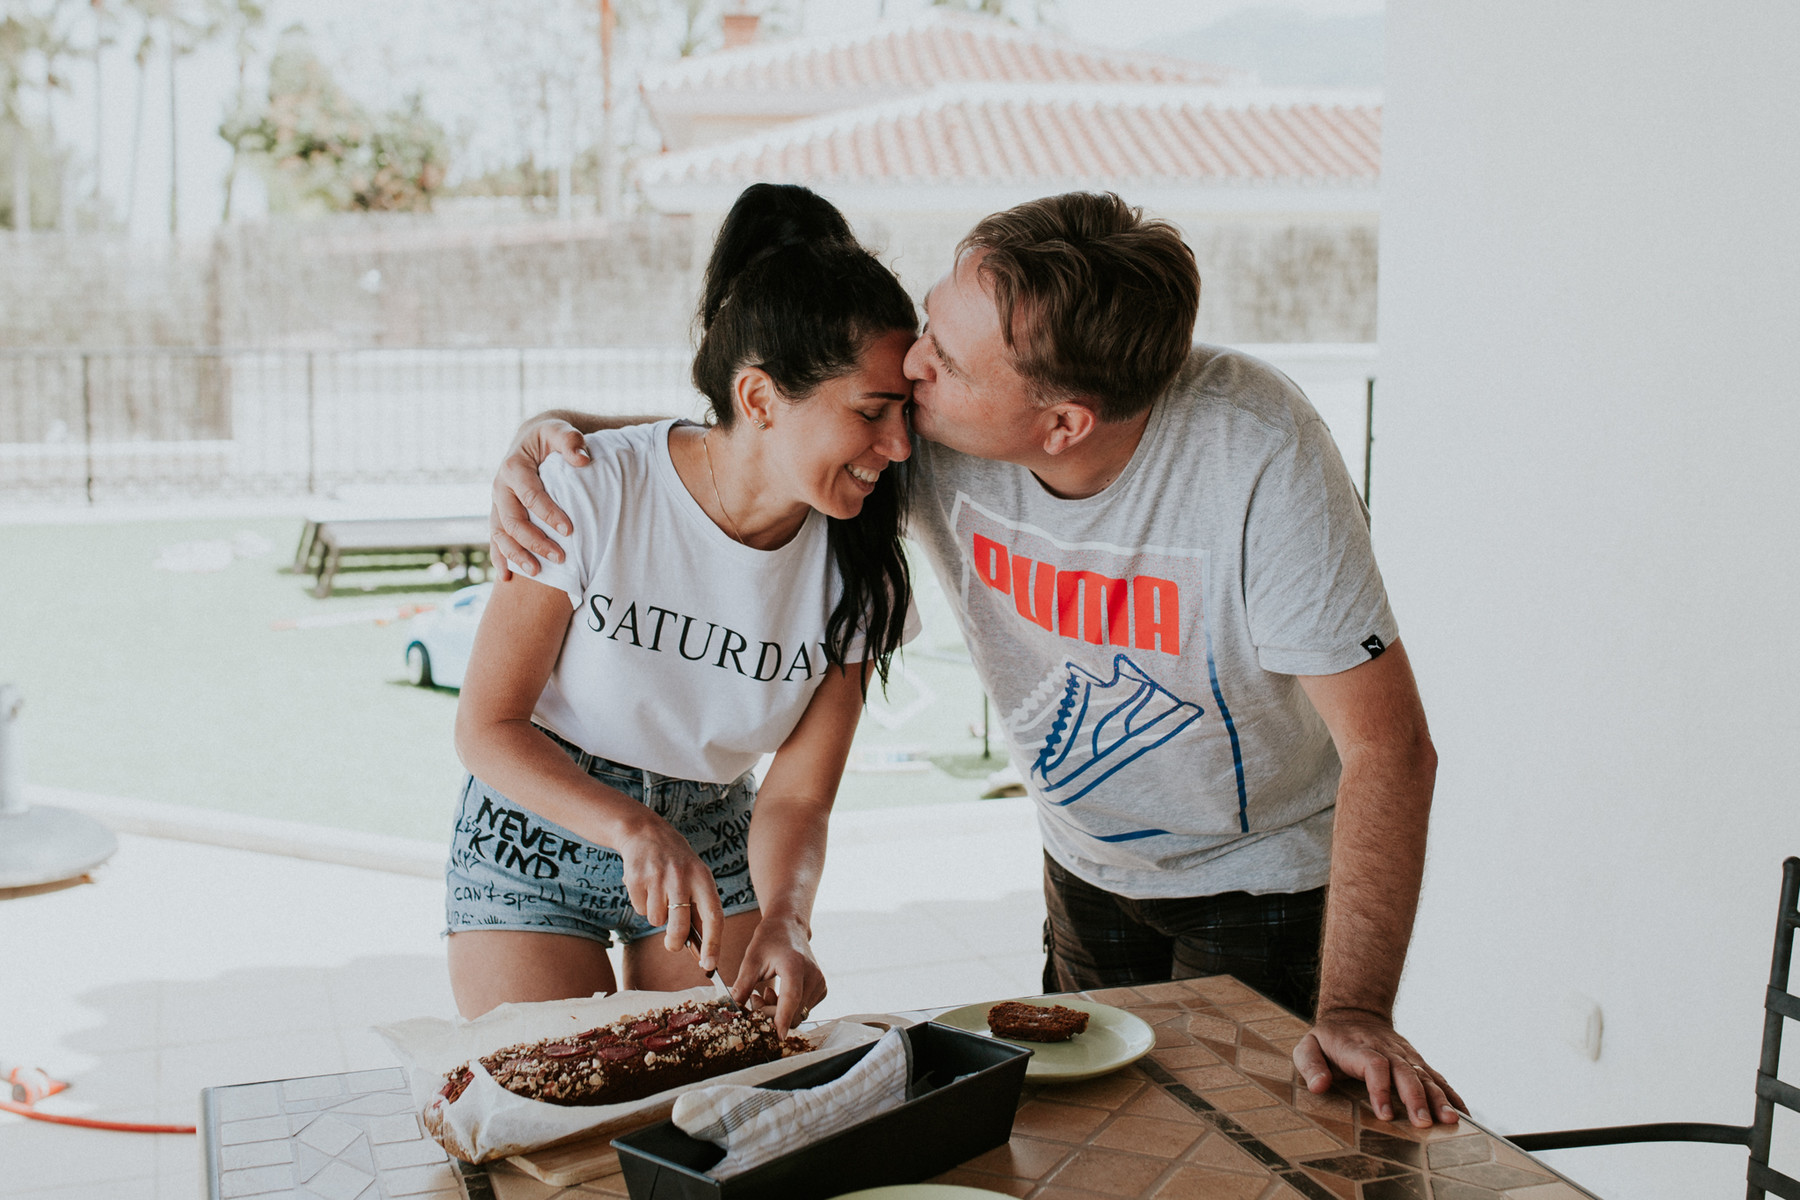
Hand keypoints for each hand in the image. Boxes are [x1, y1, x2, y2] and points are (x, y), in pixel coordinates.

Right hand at [489, 418, 588, 579]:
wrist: (532, 442)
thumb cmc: (549, 438)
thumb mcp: (559, 431)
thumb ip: (570, 441)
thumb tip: (582, 460)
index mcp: (513, 467)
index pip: (530, 495)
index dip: (548, 514)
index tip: (569, 530)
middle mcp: (500, 487)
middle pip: (512, 520)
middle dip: (534, 541)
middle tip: (560, 558)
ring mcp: (496, 503)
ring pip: (500, 534)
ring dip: (515, 555)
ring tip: (536, 573)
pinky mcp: (498, 515)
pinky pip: (495, 540)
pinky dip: (499, 558)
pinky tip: (507, 577)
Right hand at [615, 813, 726, 974]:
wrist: (645, 832)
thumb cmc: (676, 863)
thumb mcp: (696, 877)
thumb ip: (699, 910)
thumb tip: (702, 951)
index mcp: (703, 878)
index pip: (713, 917)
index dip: (713, 944)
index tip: (709, 965)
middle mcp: (682, 877)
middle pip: (680, 926)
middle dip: (675, 942)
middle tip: (672, 945)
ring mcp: (658, 877)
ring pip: (656, 920)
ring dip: (656, 915)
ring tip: (658, 893)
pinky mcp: (636, 879)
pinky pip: (640, 909)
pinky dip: (642, 904)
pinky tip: (646, 886)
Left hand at [730, 914, 825, 1037]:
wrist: (789, 926)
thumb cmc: (770, 939)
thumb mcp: (751, 960)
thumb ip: (742, 986)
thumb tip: (732, 1011)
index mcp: (795, 966)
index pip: (791, 999)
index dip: (782, 1019)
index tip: (777, 1037)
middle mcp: (813, 975)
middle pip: (792, 1012)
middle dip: (770, 1014)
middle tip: (754, 999)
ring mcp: (820, 983)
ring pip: (798, 1014)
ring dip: (778, 1012)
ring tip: (765, 993)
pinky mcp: (822, 989)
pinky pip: (803, 1010)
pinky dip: (788, 1008)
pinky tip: (779, 993)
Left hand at [1294, 1008, 1465, 1127]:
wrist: (1355, 1014)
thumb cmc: (1329, 1039)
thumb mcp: (1308, 1046)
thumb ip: (1310, 1065)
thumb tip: (1319, 1086)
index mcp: (1359, 1048)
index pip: (1374, 1065)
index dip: (1380, 1089)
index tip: (1384, 1115)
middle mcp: (1387, 1051)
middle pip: (1405, 1072)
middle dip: (1415, 1098)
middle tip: (1422, 1123)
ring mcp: (1406, 1056)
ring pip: (1425, 1076)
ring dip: (1438, 1099)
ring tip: (1449, 1121)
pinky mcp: (1418, 1062)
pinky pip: (1437, 1078)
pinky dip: (1452, 1095)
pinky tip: (1464, 1114)